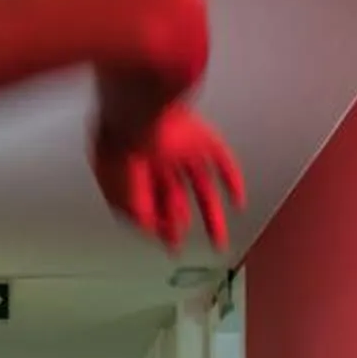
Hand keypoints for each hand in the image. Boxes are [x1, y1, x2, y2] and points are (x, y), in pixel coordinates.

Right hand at [94, 103, 245, 252]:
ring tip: (219, 241)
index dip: (161, 226)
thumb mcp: (120, 194)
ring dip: (211, 217)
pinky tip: (238, 201)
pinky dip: (233, 183)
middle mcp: (159, 158)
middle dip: (180, 224)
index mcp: (135, 166)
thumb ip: (139, 215)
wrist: (134, 113)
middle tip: (184, 244)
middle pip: (176, 198)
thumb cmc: (118, 147)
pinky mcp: (202, 138)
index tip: (169, 243)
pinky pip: (223, 162)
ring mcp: (182, 147)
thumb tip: (154, 230)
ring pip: (201, 188)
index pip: (151, 203)